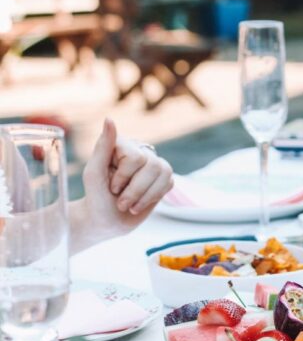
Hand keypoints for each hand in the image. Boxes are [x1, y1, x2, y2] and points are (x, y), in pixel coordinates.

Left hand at [70, 119, 173, 252]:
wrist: (107, 221)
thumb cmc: (96, 197)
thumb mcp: (94, 174)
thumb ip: (102, 147)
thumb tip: (109, 119)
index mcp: (121, 145)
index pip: (136, 157)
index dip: (124, 177)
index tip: (112, 188)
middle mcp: (139, 150)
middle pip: (152, 165)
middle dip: (135, 190)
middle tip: (121, 201)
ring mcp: (153, 163)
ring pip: (164, 173)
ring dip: (145, 196)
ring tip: (130, 205)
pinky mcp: (163, 178)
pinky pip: (170, 182)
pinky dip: (154, 197)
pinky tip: (140, 203)